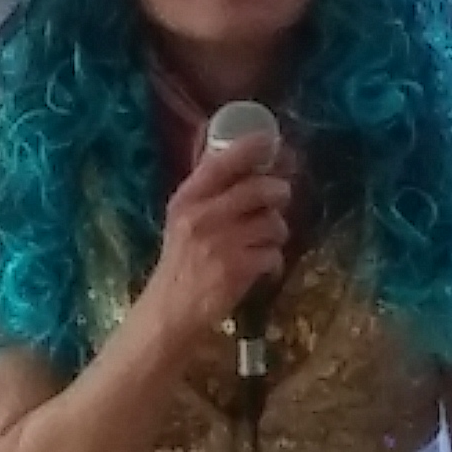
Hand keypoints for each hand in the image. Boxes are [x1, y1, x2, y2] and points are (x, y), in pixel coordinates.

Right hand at [134, 128, 290, 354]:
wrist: (172, 309)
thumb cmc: (181, 259)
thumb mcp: (183, 217)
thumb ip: (206, 185)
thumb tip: (227, 143)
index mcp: (187, 199)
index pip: (220, 164)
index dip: (249, 148)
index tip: (270, 141)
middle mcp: (202, 217)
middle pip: (258, 190)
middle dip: (278, 192)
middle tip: (279, 198)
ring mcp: (221, 244)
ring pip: (272, 223)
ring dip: (276, 232)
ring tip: (263, 241)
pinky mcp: (238, 270)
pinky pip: (274, 254)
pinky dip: (273, 262)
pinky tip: (260, 267)